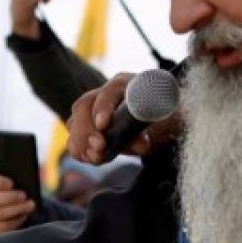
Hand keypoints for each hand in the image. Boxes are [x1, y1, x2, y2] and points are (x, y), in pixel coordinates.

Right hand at [0, 171, 35, 234]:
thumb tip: (25, 174)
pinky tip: (24, 214)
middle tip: (23, 195)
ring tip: (29, 205)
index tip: (11, 183)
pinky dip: (15, 220)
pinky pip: (1, 227)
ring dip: (15, 209)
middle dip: (9, 198)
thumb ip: (10, 173)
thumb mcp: (3, 177)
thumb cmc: (2, 188)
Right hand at [67, 73, 183, 164]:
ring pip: (74, 124)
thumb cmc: (167, 115)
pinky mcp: (86, 129)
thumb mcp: (168, 121)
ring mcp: (91, 111)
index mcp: (126, 85)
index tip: (103, 125)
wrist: (164, 122)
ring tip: (97, 157)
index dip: (103, 108)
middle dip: (87, 131)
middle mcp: (104, 94)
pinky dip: (80, 151)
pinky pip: (73, 139)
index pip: (109, 92)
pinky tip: (91, 158)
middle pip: (83, 108)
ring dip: (81, 144)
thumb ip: (156, 130)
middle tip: (99, 148)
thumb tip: (140, 145)